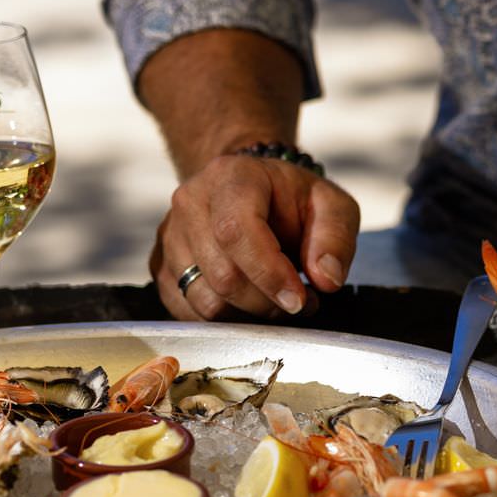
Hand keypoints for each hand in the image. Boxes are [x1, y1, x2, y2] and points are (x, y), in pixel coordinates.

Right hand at [151, 155, 358, 320]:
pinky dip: (223, 320)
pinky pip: (188, 312)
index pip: (237, 231)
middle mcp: (191, 201)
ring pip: (205, 300)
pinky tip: (246, 305)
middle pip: (222, 274)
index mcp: (231, 176)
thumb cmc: (290, 200)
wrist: (246, 192)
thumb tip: (325, 280)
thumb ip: (335, 238)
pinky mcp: (161, 265)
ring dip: (247, 316)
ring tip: (274, 301)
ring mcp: (170, 234)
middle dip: (266, 302)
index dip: (268, 274)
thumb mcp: (330, 205)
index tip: (298, 300)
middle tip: (297, 302)